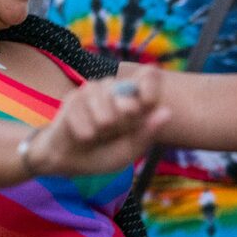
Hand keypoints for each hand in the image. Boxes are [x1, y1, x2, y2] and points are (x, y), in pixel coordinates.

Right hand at [26, 64, 170, 176]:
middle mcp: (116, 89)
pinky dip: (86, 136)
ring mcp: (94, 89)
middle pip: (129, 103)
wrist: (69, 160)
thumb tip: (167, 112)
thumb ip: (147, 132)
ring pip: (107, 117)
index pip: (150, 76)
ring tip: (97, 134)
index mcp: (134, 98)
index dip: (151, 87)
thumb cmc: (104, 154)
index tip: (147, 103)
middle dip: (123, 126)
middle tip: (114, 132)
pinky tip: (82, 134)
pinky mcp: (74, 97)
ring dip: (102, 133)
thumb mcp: (129, 150)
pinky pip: (87, 123)